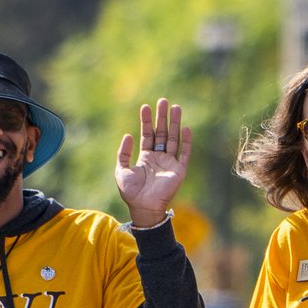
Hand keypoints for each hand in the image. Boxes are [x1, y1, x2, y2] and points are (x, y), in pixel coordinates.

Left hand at [115, 98, 191, 226]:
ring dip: (174, 123)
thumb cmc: (131, 192)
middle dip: (162, 117)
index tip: (145, 106)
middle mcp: (159, 158)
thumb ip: (123, 153)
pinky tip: (186, 128)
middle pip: (162, 133)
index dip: (146, 121)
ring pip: (173, 139)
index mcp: (146, 157)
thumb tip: (128, 135)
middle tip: (163, 101)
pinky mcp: (179, 170)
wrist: (143, 207)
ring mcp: (170, 163)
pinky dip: (186, 141)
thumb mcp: (121, 170)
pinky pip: (184, 153)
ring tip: (175, 107)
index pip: (147, 135)